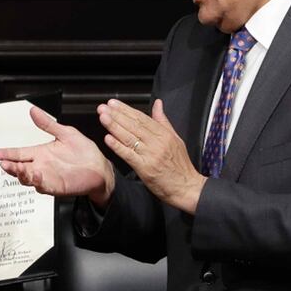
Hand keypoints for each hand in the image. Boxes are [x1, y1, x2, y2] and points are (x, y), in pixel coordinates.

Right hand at [0, 106, 115, 204]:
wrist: (100, 167)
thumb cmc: (84, 152)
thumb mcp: (65, 133)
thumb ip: (48, 124)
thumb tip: (33, 111)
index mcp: (40, 153)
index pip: (19, 153)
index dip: (8, 153)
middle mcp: (41, 166)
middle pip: (19, 167)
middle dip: (10, 166)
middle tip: (3, 162)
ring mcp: (47, 178)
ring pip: (28, 178)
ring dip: (21, 174)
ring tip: (16, 168)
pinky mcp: (56, 187)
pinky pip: (43, 186)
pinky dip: (38, 181)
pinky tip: (36, 175)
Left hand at [98, 98, 205, 213]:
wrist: (187, 187)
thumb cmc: (180, 165)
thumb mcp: (175, 138)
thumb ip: (163, 121)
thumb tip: (157, 104)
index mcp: (164, 134)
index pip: (141, 118)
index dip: (126, 110)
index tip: (113, 103)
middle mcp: (157, 142)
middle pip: (134, 125)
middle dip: (116, 115)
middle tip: (103, 107)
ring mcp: (150, 155)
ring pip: (129, 137)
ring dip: (114, 126)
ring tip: (103, 117)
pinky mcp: (145, 168)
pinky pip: (129, 155)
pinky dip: (118, 146)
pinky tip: (108, 138)